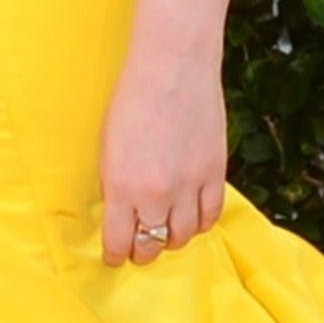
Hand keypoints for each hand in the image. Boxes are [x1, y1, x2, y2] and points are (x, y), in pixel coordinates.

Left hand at [97, 43, 227, 266]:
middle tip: (139, 247)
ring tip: (166, 229)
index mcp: (122, 188)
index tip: (115, 255)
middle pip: (151, 246)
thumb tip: (122, 213)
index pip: (118, 243)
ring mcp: (189, 185)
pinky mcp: (215, 173)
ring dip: (172, 238)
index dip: (115, 255)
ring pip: (183, 236)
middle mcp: (156, 194)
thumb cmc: (133, 99)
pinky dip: (201, 222)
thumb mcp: (108, 147)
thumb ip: (115, 186)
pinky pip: (211, 216)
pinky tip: (192, 216)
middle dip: (142, 252)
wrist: (173, 67)